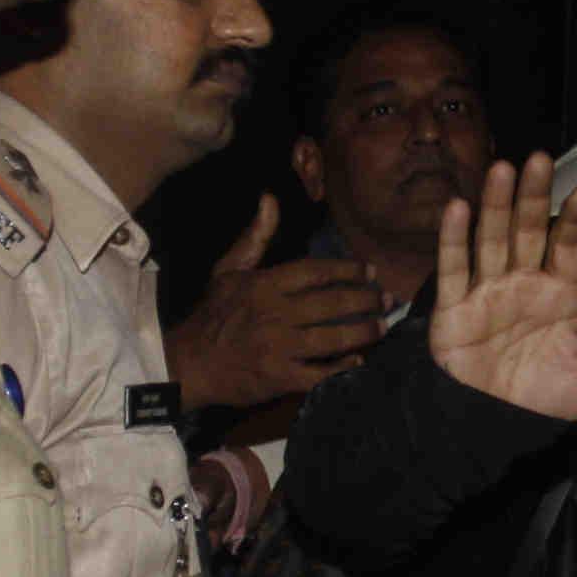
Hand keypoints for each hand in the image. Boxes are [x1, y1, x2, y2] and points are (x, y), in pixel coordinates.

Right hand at [170, 198, 391, 413]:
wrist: (188, 363)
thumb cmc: (212, 315)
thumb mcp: (228, 271)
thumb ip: (255, 237)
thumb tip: (270, 198)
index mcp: (265, 285)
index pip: (316, 272)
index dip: (348, 270)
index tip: (371, 271)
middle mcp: (274, 313)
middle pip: (331, 302)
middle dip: (366, 299)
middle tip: (388, 299)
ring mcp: (278, 347)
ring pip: (332, 337)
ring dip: (362, 332)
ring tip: (382, 328)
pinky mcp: (279, 378)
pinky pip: (319, 374)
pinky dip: (341, 369)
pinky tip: (359, 362)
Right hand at [425, 156, 576, 424]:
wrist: (501, 431)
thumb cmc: (549, 402)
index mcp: (560, 294)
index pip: (568, 248)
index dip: (573, 221)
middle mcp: (523, 284)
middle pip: (527, 231)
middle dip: (532, 196)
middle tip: (539, 159)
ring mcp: (487, 292)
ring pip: (491, 239)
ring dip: (495, 205)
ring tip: (502, 169)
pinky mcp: (454, 309)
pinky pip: (454, 269)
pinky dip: (454, 239)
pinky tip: (459, 207)